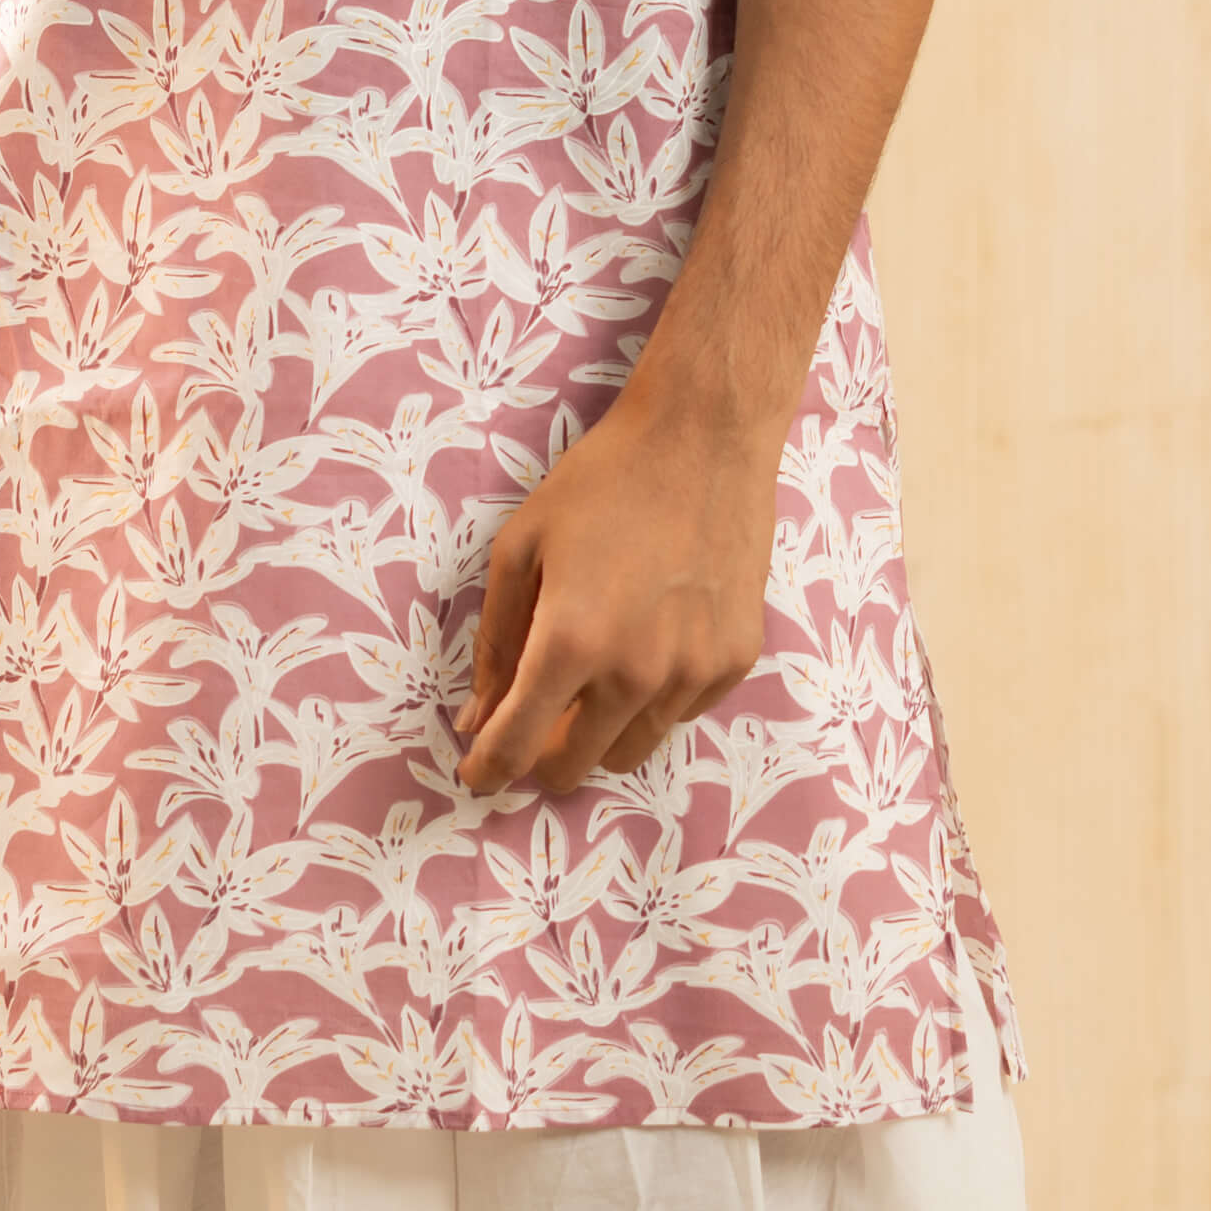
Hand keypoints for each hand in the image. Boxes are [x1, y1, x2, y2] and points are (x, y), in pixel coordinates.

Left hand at [459, 375, 783, 798]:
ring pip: (630, 750)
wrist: (705, 436)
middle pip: (575, 766)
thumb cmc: (601, 482)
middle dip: (542, 754)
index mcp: (571, 643)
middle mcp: (637, 673)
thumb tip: (475, 720)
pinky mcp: (735, 662)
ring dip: (598, 730)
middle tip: (533, 717)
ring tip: (594, 670)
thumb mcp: (521, 548)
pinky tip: (649, 641)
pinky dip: (652, 700)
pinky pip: (680, 715)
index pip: (516, 745)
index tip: (477, 774)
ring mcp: (694, 673)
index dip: (487, 769)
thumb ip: (494, 644)